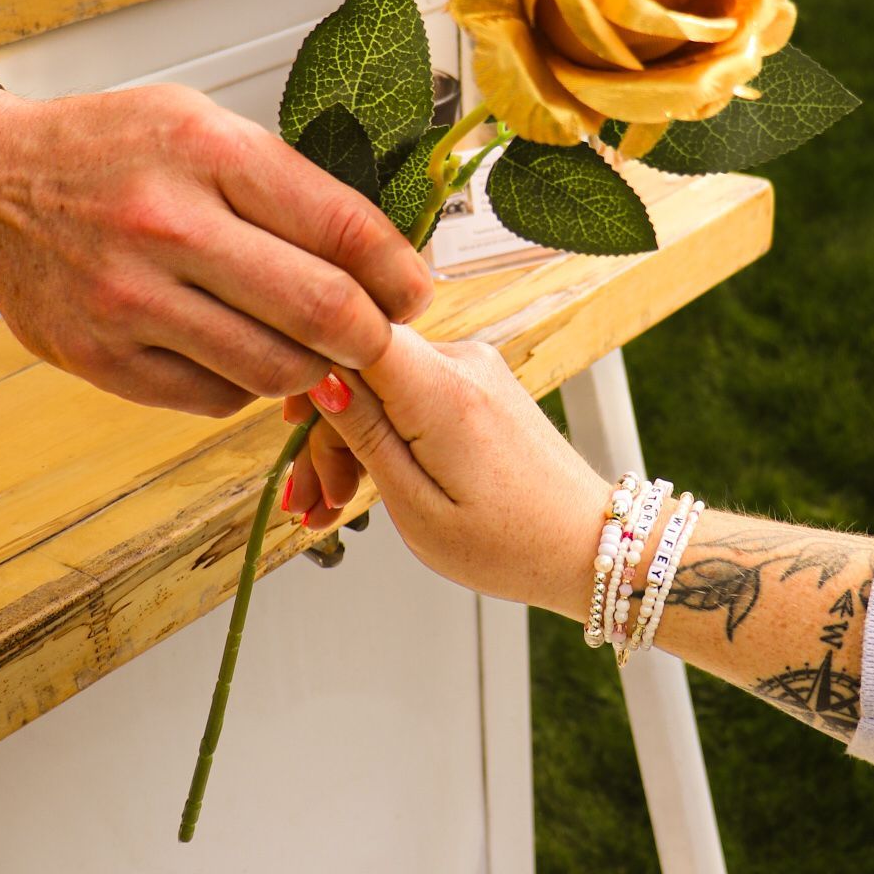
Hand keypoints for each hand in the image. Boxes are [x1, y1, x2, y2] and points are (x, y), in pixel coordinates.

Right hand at [0, 83, 432, 415]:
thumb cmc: (105, 151)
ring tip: (316, 349)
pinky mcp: (103, 359)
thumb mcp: (199, 126)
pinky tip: (240, 352)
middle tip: (380, 335)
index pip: (341, 226)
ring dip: (315, 369)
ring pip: (274, 368)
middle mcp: (167, 226)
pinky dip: (246, 386)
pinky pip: (215, 397)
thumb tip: (378, 252)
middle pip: (320, 310)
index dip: (398, 270)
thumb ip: (284, 185)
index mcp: (205, 153)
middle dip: (372, 335)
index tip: (414, 289)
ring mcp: (130, 299)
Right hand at [284, 327, 604, 617]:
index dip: (307, 364)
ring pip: (378, 384)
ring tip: (332, 508)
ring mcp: (472, 367)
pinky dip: (383, 436)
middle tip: (311, 503)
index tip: (287, 428)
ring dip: (349, 443)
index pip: (351, 330)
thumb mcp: (417, 507)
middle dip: (324, 434)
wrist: (587, 544)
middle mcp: (462, 361)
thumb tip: (317, 374)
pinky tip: (362, 486)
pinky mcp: (476, 382)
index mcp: (444, 390)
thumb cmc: (512, 543)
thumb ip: (364, 434)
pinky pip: (408, 394)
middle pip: (358, 365)